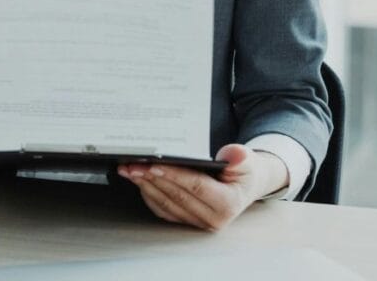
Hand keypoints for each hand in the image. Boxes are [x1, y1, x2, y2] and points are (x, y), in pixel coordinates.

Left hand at [117, 144, 288, 230]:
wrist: (245, 184)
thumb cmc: (244, 171)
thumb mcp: (247, 161)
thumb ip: (240, 158)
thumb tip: (233, 154)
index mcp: (227, 204)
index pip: (196, 187)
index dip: (174, 175)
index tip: (154, 165)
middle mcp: (212, 219)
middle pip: (175, 195)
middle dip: (151, 178)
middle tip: (131, 164)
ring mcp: (197, 222)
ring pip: (165, 203)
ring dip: (144, 185)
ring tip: (128, 169)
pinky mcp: (186, 220)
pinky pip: (162, 208)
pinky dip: (148, 193)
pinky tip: (138, 179)